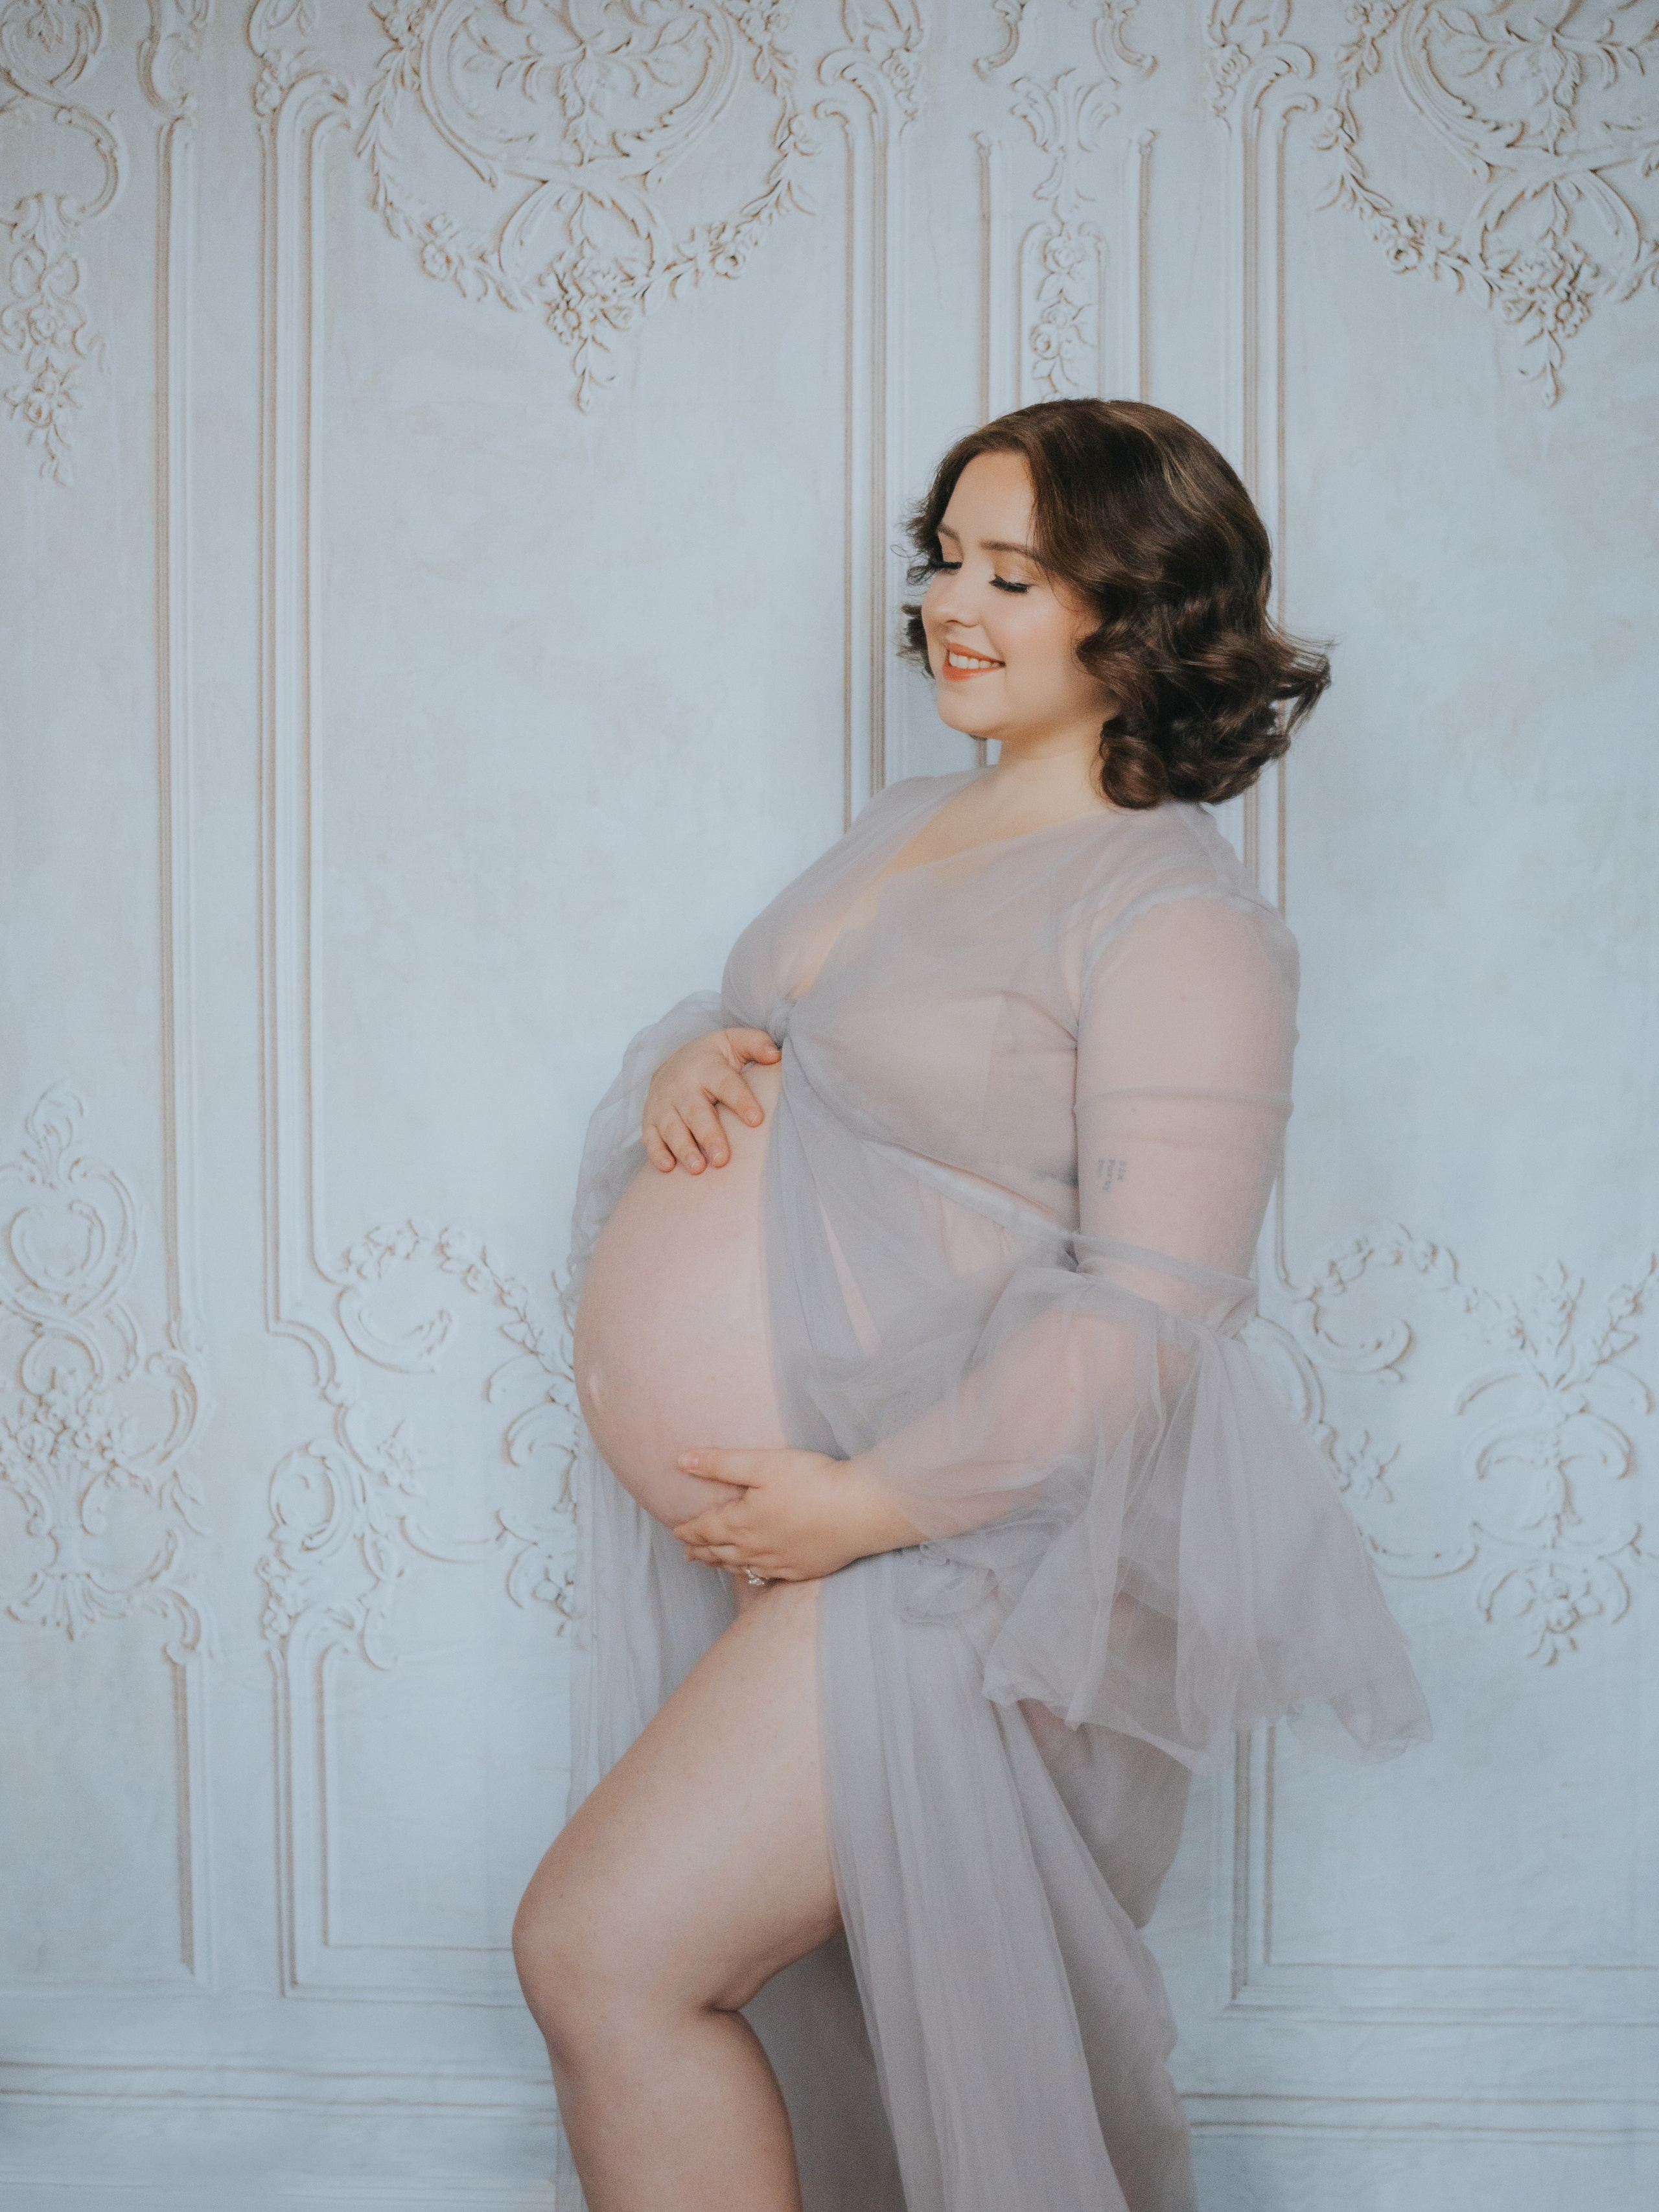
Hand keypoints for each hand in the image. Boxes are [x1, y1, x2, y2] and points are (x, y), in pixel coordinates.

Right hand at [643, 1027, 781, 1174]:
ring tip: (698, 1169)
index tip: (756, 1120)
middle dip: (709, 1136)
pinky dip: (656, 1153)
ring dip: (683, 1149)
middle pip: (696, 1113)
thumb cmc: (714, 1058)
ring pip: (672, 1128)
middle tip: (722, 1160)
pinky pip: (650, 1138)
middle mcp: (681, 1086)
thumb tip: (774, 1056)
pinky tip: (667, 1168)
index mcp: (706, 1067)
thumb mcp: (734, 1042)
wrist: (672, 1060)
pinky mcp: (650, 1119)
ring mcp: (663, 1104)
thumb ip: (756, 1045)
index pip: (725, 1084)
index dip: (741, 1101)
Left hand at [672, 1447, 922, 1581]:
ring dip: (720, 1564)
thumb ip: (720, 1463)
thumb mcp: (762, 1464)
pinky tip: (752, 1573)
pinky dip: (750, 1574)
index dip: (688, 1530)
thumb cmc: (812, 1482)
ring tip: (709, 1563)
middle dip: (699, 1550)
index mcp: (741, 1523)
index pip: (705, 1529)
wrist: (859, 1511)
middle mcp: (755, 1548)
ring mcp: (779, 1562)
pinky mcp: (801, 1569)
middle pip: (718, 1552)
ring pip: (740, 1567)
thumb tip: (681, 1461)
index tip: (676, 1531)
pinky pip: (766, 1577)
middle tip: (686, 1552)